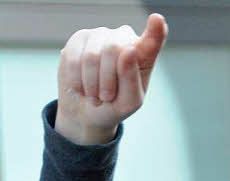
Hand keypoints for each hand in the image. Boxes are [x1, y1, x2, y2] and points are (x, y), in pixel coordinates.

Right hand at [54, 14, 167, 145]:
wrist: (86, 110)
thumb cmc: (114, 105)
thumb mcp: (128, 102)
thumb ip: (132, 79)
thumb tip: (128, 50)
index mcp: (144, 54)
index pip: (153, 38)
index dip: (155, 30)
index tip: (156, 20)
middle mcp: (124, 37)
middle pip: (113, 49)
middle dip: (106, 81)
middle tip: (106, 97)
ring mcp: (101, 35)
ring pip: (91, 56)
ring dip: (91, 85)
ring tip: (95, 95)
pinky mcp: (79, 38)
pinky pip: (74, 59)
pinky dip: (76, 81)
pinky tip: (80, 87)